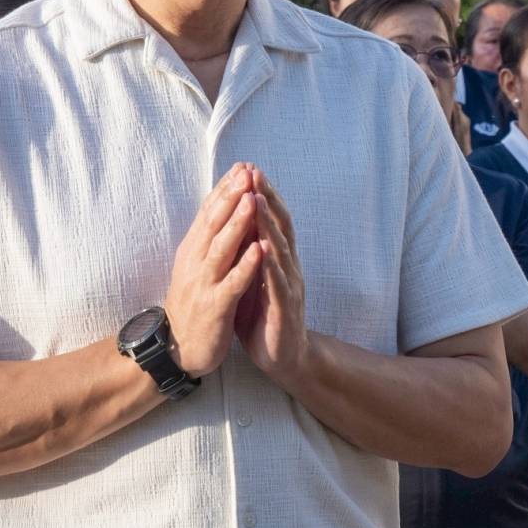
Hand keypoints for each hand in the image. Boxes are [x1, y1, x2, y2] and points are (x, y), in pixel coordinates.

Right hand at [161, 163, 265, 378]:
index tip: (242, 166)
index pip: (209, 213)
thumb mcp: (198, 266)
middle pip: (213, 223)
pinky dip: (245, 266)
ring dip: (238, 224)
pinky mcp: (215, 306)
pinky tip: (259, 251)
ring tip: (252, 201)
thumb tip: (223, 209)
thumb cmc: (193, 304)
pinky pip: (232, 284)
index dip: (225, 189)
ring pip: (221, 248)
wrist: (176, 348)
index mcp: (194, 250)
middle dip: (231, 196)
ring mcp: (204, 283)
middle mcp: (196, 262)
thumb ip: (210, 240)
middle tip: (247, 172)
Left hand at [235, 170, 309, 383]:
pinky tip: (265, 248)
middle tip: (254, 172)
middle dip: (267, 198)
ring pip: (280, 249)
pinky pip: (278, 283)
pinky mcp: (285, 309)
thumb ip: (250, 253)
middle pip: (280, 226)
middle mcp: (288, 267)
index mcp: (278, 260)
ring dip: (269, 224)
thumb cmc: (265, 317)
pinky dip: (271, 264)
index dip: (262, 194)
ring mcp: (289, 287)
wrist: (284, 358)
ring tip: (257, 200)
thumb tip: (239, 223)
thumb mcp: (254, 278)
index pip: (272, 220)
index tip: (247, 169)